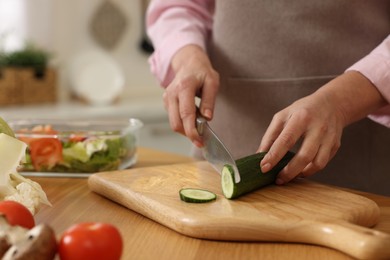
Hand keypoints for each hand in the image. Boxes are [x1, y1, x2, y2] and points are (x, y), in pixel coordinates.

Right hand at [163, 44, 218, 146]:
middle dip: (188, 134)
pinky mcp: (166, 102)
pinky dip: (183, 122)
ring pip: (174, 122)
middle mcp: (172, 94)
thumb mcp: (212, 82)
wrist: (188, 63)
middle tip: (201, 138)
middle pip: (176, 123)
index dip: (192, 130)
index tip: (199, 141)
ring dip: (186, 128)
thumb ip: (209, 100)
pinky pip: (174, 118)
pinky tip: (193, 117)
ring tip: (199, 123)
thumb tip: (207, 118)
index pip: (186, 114)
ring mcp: (167, 98)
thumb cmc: (202, 72)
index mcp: (184, 87)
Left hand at [258, 71, 386, 184]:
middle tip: (278, 179)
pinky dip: (310, 170)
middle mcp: (318, 128)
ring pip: (317, 163)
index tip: (264, 167)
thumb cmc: (302, 110)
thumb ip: (270, 136)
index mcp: (301, 118)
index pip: (286, 140)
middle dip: (289, 171)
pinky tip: (300, 171)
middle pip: (305, 155)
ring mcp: (329, 137)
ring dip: (301, 173)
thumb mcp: (282, 116)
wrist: (332, 104)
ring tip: (288, 177)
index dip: (274, 155)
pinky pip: (323, 163)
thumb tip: (260, 155)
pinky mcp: (335, 146)